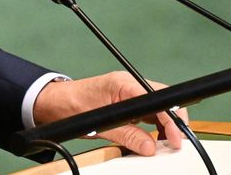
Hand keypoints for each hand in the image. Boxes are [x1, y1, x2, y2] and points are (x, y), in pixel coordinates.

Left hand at [31, 72, 187, 155]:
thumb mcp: (99, 125)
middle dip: (173, 121)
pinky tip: (152, 138)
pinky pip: (146, 113)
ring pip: (157, 107)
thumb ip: (127, 135)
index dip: (170, 119)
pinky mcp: (125, 101)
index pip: (157, 99)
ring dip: (164, 125)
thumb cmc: (71, 106)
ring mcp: (128, 92)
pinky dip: (153, 126)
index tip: (175, 137)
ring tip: (165, 143)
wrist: (54, 103)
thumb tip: (149, 147)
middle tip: (175, 143)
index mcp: (123, 84)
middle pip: (162, 100)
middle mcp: (129, 85)